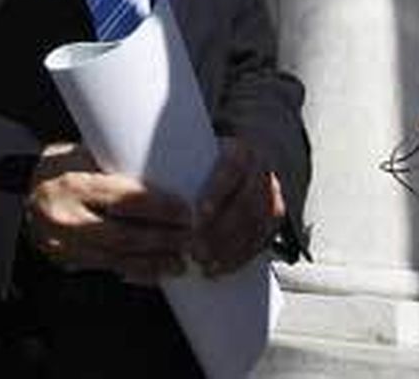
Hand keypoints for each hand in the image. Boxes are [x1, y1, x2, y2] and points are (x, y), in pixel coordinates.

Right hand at [25, 142, 191, 284]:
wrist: (26, 193)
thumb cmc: (59, 168)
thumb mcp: (81, 154)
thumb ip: (115, 163)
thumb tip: (165, 167)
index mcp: (70, 184)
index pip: (123, 199)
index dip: (158, 207)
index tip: (185, 210)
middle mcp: (64, 218)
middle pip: (123, 235)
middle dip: (162, 239)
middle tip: (191, 237)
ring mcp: (63, 245)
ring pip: (117, 259)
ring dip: (153, 262)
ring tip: (180, 260)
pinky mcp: (66, 261)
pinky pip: (106, 269)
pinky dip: (135, 271)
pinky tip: (155, 270)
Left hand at [192, 137, 284, 277]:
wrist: (241, 165)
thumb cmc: (206, 164)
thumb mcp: (196, 155)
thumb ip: (179, 166)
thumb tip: (144, 182)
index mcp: (241, 150)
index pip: (231, 169)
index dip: (216, 192)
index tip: (199, 213)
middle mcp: (261, 170)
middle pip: (245, 203)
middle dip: (220, 230)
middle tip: (195, 250)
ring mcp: (272, 194)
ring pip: (255, 225)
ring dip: (229, 249)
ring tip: (204, 264)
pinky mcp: (275, 218)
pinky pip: (261, 241)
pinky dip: (240, 258)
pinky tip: (220, 269)